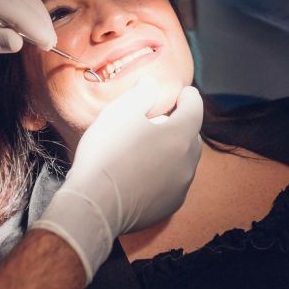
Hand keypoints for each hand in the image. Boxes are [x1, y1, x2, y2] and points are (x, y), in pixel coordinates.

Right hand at [31, 77, 203, 281]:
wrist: (94, 205)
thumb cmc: (106, 153)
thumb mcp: (119, 113)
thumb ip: (141, 94)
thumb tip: (151, 83)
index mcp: (180, 134)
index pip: (195, 106)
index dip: (187, 96)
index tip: (180, 92)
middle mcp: (188, 161)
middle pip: (192, 135)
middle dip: (180, 124)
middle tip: (158, 120)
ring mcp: (181, 186)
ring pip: (184, 160)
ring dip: (173, 150)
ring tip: (149, 147)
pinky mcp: (170, 206)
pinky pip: (174, 182)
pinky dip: (165, 173)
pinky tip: (144, 173)